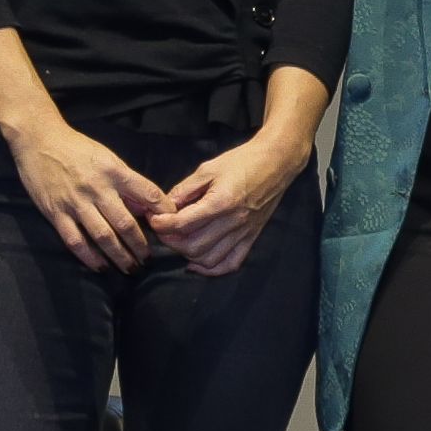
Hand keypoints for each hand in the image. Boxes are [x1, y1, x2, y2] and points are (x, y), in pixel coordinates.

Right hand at [9, 116, 168, 273]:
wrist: (38, 139)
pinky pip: (75, 240)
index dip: (163, 212)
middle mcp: (97, 188)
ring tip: (130, 268)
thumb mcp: (107, 158)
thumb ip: (127, 183)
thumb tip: (145, 209)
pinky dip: (89, 257)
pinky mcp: (55, 212)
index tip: (171, 226)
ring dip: (119, 256)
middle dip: (140, 246)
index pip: (147, 193)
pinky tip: (100, 267)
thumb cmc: (76, 148)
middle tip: (148, 261)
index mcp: (113, 171)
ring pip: (102, 236)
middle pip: (125, 223)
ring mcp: (75, 202)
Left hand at [150, 121, 315, 278]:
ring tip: (179, 242)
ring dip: (188, 255)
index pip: (183, 224)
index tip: (154, 220)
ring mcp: (244, 233)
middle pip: (193, 246)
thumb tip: (166, 207)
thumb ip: (185, 189)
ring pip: (209, 259)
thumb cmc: (241, 161)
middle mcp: (233, 222)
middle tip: (164, 230)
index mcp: (221, 202)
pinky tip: (197, 262)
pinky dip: (211, 269)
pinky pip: (230, 264)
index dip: (163, 224)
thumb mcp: (208, 169)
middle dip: (171, 241)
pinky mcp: (251, 238)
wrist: (276, 163)